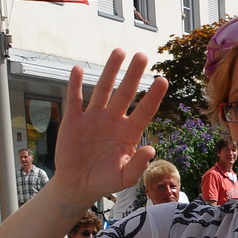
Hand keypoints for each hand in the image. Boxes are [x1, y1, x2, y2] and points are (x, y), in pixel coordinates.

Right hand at [51, 50, 167, 205]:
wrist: (78, 186)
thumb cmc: (105, 181)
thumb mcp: (125, 178)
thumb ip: (138, 165)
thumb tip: (151, 149)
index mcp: (129, 133)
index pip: (145, 110)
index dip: (153, 96)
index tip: (163, 80)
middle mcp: (113, 121)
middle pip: (125, 93)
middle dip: (133, 74)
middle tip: (142, 55)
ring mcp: (93, 118)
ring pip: (102, 89)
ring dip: (110, 71)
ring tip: (119, 52)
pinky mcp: (74, 121)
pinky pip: (74, 99)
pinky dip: (74, 84)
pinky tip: (77, 69)